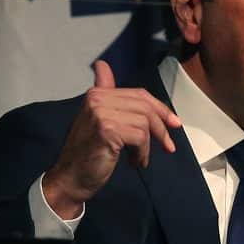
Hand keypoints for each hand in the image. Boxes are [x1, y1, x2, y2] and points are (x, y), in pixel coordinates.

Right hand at [42, 60, 181, 217]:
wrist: (70, 178)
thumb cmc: (87, 153)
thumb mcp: (99, 120)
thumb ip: (107, 97)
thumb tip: (102, 65)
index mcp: (96, 93)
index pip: (138, 94)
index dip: (160, 108)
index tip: (174, 122)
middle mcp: (97, 98)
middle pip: (145, 106)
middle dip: (161, 126)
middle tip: (168, 146)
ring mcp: (101, 113)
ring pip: (145, 122)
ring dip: (149, 145)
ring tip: (140, 159)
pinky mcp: (108, 130)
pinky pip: (140, 137)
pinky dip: (142, 153)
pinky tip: (135, 163)